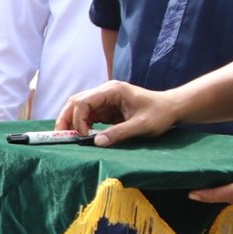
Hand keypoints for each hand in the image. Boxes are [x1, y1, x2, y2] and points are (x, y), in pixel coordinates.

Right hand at [56, 80, 179, 145]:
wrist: (172, 108)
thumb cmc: (160, 114)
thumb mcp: (141, 126)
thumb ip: (119, 133)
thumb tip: (96, 142)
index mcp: (112, 90)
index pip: (83, 101)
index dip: (77, 119)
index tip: (82, 136)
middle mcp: (105, 92)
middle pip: (76, 101)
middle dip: (66, 118)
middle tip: (61, 136)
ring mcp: (105, 99)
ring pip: (79, 107)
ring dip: (72, 121)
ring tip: (69, 137)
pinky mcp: (106, 108)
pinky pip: (88, 115)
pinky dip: (81, 125)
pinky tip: (82, 135)